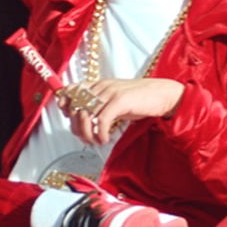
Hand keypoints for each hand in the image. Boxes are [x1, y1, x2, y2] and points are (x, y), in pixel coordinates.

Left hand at [65, 77, 185, 145]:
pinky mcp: (119, 101)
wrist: (161, 94)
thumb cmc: (139, 100)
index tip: (69, 119)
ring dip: (87, 133)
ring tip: (95, 141)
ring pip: (85, 115)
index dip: (65, 105)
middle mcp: (101, 86)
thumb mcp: (114, 100)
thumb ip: (99, 106)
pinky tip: (105, 139)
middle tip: (85, 138)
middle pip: (75, 107)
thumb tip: (82, 121)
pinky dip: (99, 133)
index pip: (71, 90)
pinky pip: (101, 120)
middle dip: (76, 127)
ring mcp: (110, 92)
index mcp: (98, 85)